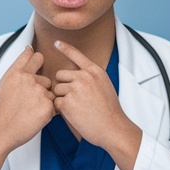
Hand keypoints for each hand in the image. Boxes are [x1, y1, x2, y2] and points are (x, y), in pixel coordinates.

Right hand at [0, 45, 55, 169]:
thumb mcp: (4, 84)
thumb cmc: (0, 111)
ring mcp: (39, 93)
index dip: (37, 59)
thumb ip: (18, 68)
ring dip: (44, 102)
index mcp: (17, 73)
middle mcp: (28, 80)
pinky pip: (54, 107)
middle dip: (42, 89)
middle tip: (28, 102)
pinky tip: (33, 118)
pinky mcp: (47, 107)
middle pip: (47, 78)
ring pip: (50, 94)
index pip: (33, 55)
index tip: (37, 62)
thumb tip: (29, 49)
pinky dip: (47, 114)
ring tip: (28, 112)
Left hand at [52, 40, 141, 169]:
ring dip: (62, 98)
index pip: (77, 55)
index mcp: (95, 72)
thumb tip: (76, 76)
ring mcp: (75, 89)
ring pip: (56, 89)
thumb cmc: (109, 110)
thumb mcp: (104, 86)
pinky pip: (56, 102)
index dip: (65, 48)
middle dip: (63, 86)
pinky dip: (62, 110)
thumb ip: (91, 78)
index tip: (56, 42)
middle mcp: (84, 77)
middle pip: (60, 74)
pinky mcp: (67, 102)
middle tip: (75, 98)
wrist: (112, 128)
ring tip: (77, 108)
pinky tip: (74, 114)